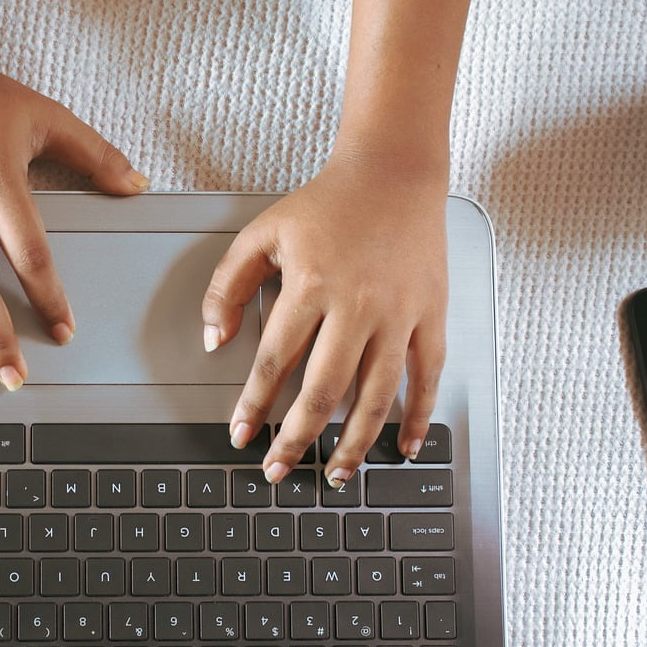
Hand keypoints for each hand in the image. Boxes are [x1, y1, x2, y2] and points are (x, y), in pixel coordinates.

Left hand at [201, 153, 447, 484]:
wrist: (394, 171)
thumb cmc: (328, 204)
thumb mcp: (262, 233)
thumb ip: (227, 286)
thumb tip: (215, 340)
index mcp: (311, 285)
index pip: (277, 362)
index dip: (255, 405)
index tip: (241, 436)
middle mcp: (357, 305)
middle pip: (323, 391)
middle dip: (297, 439)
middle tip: (279, 470)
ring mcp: (399, 313)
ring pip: (376, 396)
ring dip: (355, 443)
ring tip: (337, 475)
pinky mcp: (431, 314)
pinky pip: (427, 376)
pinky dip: (418, 416)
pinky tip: (405, 446)